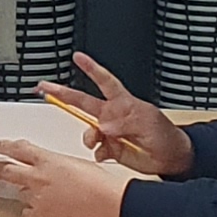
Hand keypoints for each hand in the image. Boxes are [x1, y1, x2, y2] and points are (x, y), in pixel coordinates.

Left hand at [0, 138, 133, 216]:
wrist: (112, 205)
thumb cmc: (101, 184)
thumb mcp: (75, 162)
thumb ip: (53, 163)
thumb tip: (44, 168)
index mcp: (49, 160)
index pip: (18, 149)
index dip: (4, 146)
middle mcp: (38, 178)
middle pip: (6, 171)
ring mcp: (38, 198)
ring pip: (19, 192)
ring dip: (24, 191)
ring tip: (42, 194)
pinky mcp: (42, 216)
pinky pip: (28, 212)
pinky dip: (33, 209)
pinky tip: (46, 208)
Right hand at [40, 52, 190, 176]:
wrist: (173, 159)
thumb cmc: (166, 135)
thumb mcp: (147, 122)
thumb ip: (124, 122)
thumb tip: (103, 126)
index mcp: (123, 102)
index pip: (104, 81)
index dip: (91, 68)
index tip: (77, 57)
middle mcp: (113, 115)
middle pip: (82, 102)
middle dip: (62, 94)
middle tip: (44, 87)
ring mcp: (111, 132)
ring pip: (88, 131)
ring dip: (89, 136)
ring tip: (97, 140)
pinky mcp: (111, 149)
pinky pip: (96, 149)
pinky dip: (98, 152)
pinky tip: (106, 153)